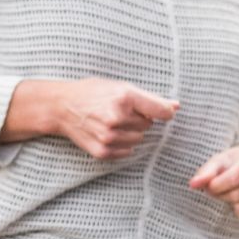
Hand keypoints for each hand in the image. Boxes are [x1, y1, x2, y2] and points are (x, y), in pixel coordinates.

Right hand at [31, 78, 178, 159]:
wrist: (62, 107)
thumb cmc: (93, 93)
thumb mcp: (120, 87)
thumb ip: (150, 98)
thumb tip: (176, 107)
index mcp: (124, 97)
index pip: (161, 111)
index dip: (164, 111)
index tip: (161, 111)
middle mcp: (117, 118)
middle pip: (148, 126)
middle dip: (139, 119)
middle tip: (121, 112)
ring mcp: (109, 136)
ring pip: (139, 139)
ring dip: (131, 132)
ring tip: (113, 122)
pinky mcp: (102, 151)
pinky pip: (127, 151)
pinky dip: (122, 144)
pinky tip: (108, 133)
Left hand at [190, 142, 238, 225]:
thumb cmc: (233, 164)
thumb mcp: (219, 163)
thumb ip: (206, 173)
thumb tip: (193, 184)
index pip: (233, 179)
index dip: (216, 187)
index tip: (210, 186)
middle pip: (237, 196)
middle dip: (223, 196)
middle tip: (222, 190)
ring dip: (232, 206)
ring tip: (234, 195)